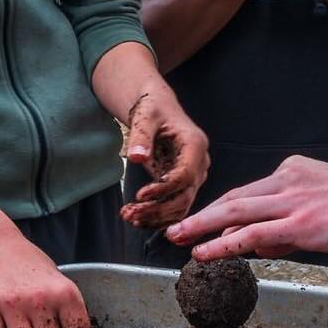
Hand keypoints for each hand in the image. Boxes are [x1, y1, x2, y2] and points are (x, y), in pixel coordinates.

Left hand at [119, 86, 209, 228]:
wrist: (158, 110)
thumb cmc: (153, 109)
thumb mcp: (145, 116)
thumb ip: (141, 137)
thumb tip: (136, 157)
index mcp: (195, 145)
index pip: (185, 175)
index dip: (163, 189)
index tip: (139, 196)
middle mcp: (199, 164)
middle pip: (184, 196)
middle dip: (157, 209)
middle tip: (129, 214)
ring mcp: (194, 176)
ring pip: (180, 206)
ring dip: (155, 217)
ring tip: (128, 216)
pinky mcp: (184, 185)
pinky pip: (175, 206)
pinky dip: (158, 217)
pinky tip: (138, 219)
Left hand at [167, 154, 327, 259]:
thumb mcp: (326, 210)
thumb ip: (290, 226)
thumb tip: (261, 243)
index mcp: (296, 171)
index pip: (249, 192)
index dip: (221, 209)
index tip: (202, 222)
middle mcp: (289, 180)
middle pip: (233, 198)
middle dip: (201, 215)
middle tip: (174, 229)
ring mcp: (294, 200)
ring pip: (235, 212)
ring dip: (201, 227)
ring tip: (177, 239)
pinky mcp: (301, 223)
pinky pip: (252, 234)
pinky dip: (223, 244)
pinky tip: (204, 254)